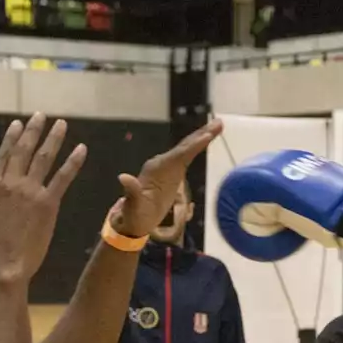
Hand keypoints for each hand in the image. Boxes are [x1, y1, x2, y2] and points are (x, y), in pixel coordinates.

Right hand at [0, 113, 87, 280]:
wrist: (4, 266)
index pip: (3, 155)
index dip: (12, 138)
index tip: (18, 124)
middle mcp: (10, 182)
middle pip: (23, 150)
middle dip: (33, 130)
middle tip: (41, 115)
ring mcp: (30, 191)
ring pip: (43, 158)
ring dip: (54, 138)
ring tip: (62, 124)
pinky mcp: (48, 203)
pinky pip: (63, 177)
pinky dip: (73, 162)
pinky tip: (81, 149)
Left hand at [111, 119, 223, 237]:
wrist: (135, 220)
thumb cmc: (135, 214)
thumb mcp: (133, 205)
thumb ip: (132, 191)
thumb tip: (123, 178)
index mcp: (156, 169)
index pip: (178, 156)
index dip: (192, 146)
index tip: (206, 136)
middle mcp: (162, 164)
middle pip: (185, 146)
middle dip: (201, 134)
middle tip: (219, 123)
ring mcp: (168, 167)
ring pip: (187, 148)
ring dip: (202, 136)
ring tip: (218, 126)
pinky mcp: (173, 172)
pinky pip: (187, 156)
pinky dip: (198, 146)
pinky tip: (206, 140)